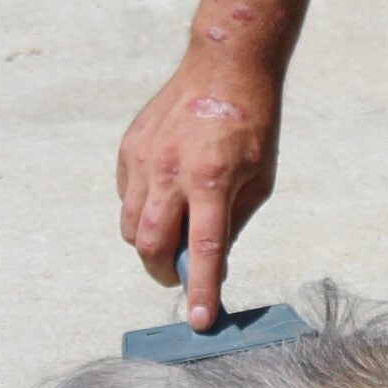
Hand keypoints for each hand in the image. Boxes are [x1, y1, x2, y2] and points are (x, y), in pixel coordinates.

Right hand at [116, 50, 281, 329]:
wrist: (225, 66)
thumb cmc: (253, 125)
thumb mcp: (260, 178)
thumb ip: (232, 223)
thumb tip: (211, 264)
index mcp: (212, 180)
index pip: (203, 250)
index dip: (201, 290)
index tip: (199, 321)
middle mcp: (171, 171)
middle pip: (151, 246)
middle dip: (164, 272)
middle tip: (180, 277)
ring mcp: (144, 159)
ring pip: (131, 226)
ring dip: (149, 245)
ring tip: (173, 235)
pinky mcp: (128, 149)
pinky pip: (126, 197)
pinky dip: (142, 211)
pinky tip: (165, 198)